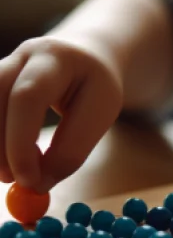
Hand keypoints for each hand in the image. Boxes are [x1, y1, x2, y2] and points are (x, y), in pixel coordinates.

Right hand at [0, 36, 122, 191]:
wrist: (87, 56)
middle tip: (12, 180)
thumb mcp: (99, 115)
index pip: (30, 98)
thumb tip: (36, 185)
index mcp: (63, 58)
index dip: (23, 144)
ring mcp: (9, 61)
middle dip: (3, 144)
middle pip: (0, 93)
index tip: (31, 182)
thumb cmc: (95, 90)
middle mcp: (30, 53)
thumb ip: (71, 149)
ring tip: (8, 173)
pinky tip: (4, 158)